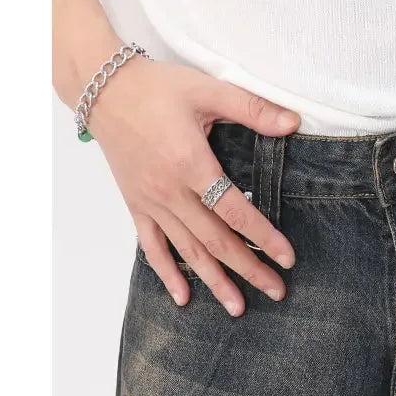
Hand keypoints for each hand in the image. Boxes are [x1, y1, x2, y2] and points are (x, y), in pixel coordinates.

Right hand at [87, 54, 300, 315]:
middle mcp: (170, 191)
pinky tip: (183, 297)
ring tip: (238, 307)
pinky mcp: (136, 206)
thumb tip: (293, 123)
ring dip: (214, 281)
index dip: (263, 237)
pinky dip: (167, 273)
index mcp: (191, 164)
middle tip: (276, 291)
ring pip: (187, 251)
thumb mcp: (208, 89)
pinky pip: (151, 247)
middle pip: (215, 241)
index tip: (287, 258)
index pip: (235, 211)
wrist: (102, 89)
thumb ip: (252, 109)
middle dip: (248, 269)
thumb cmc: (157, 88)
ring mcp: (151, 203)